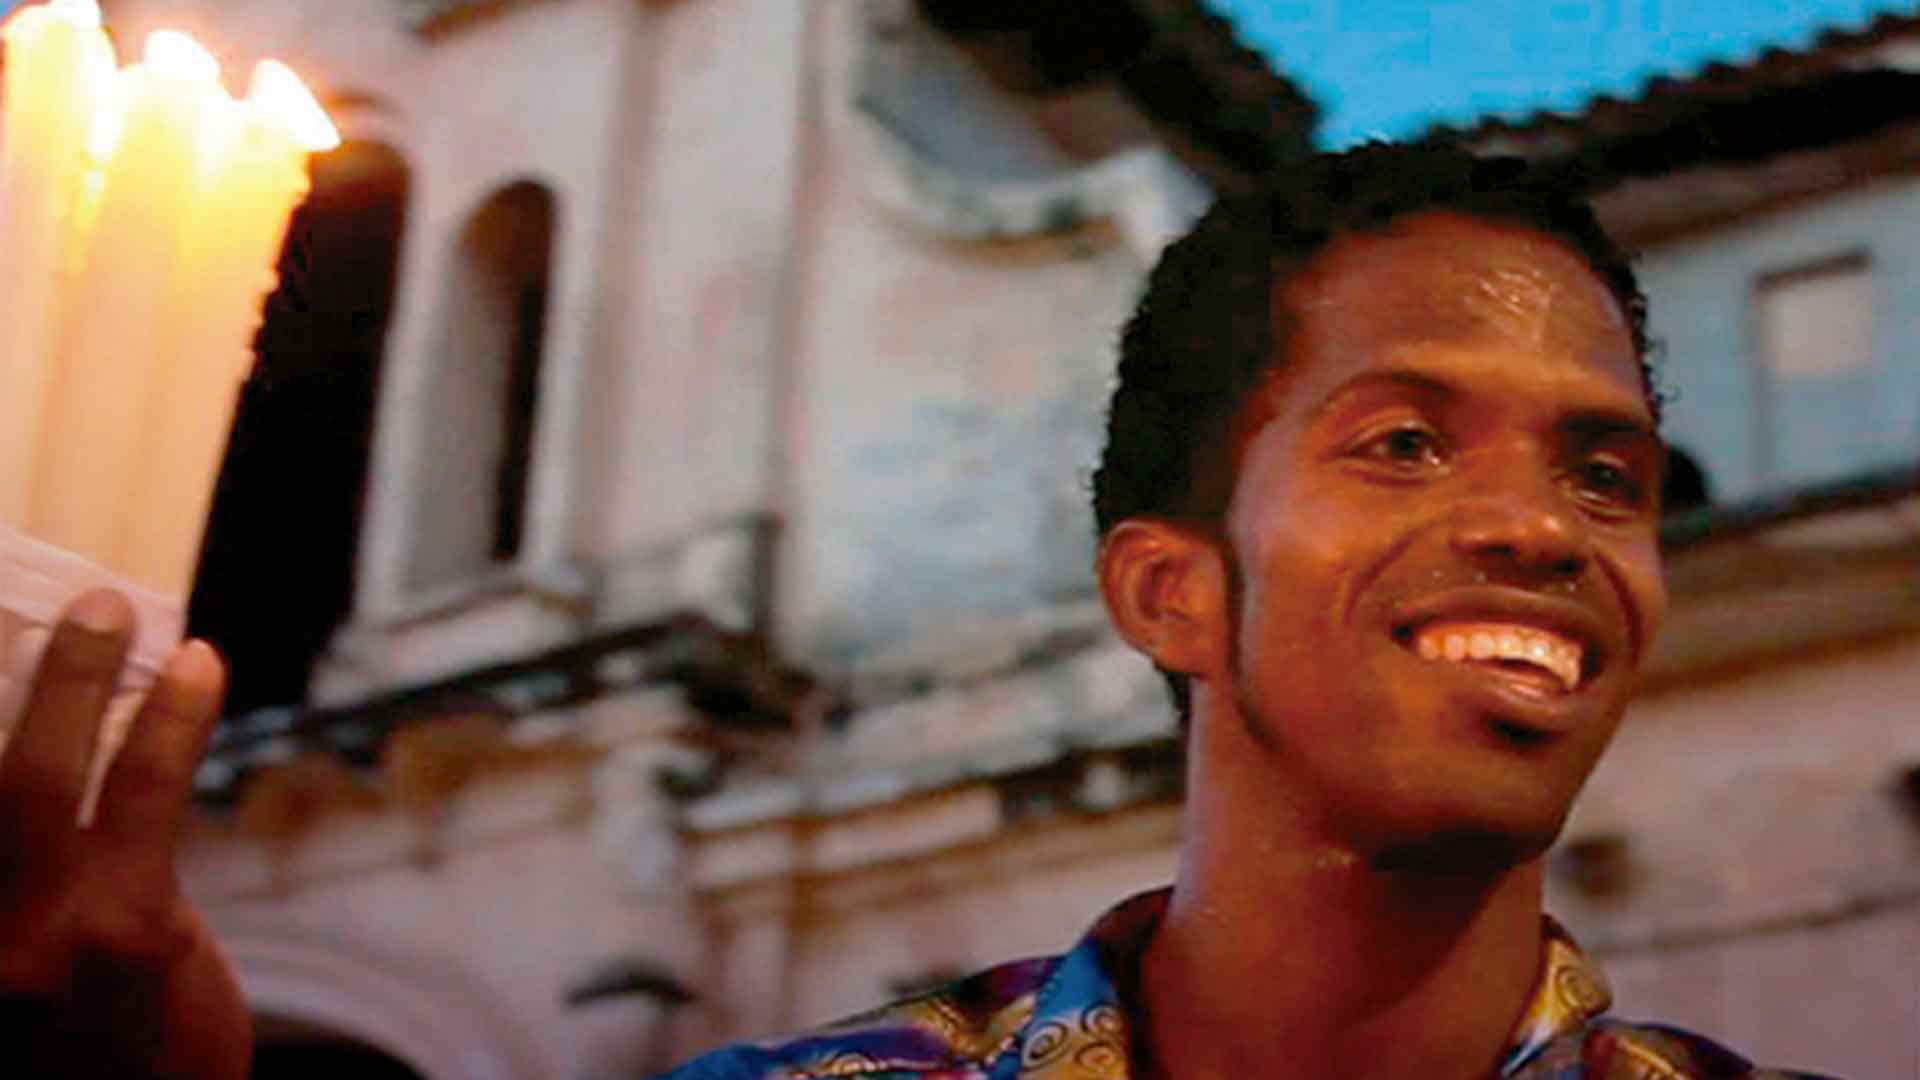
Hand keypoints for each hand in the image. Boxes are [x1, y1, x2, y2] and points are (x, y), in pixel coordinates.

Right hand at [0, 589, 251, 1078]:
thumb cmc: (70, 1034)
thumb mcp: (22, 948)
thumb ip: (32, 862)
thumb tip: (74, 729)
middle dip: (7, 687)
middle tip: (55, 607)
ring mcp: (29, 940)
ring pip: (30, 783)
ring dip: (71, 682)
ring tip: (110, 613)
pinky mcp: (126, 934)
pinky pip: (142, 801)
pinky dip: (169, 725)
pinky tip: (196, 671)